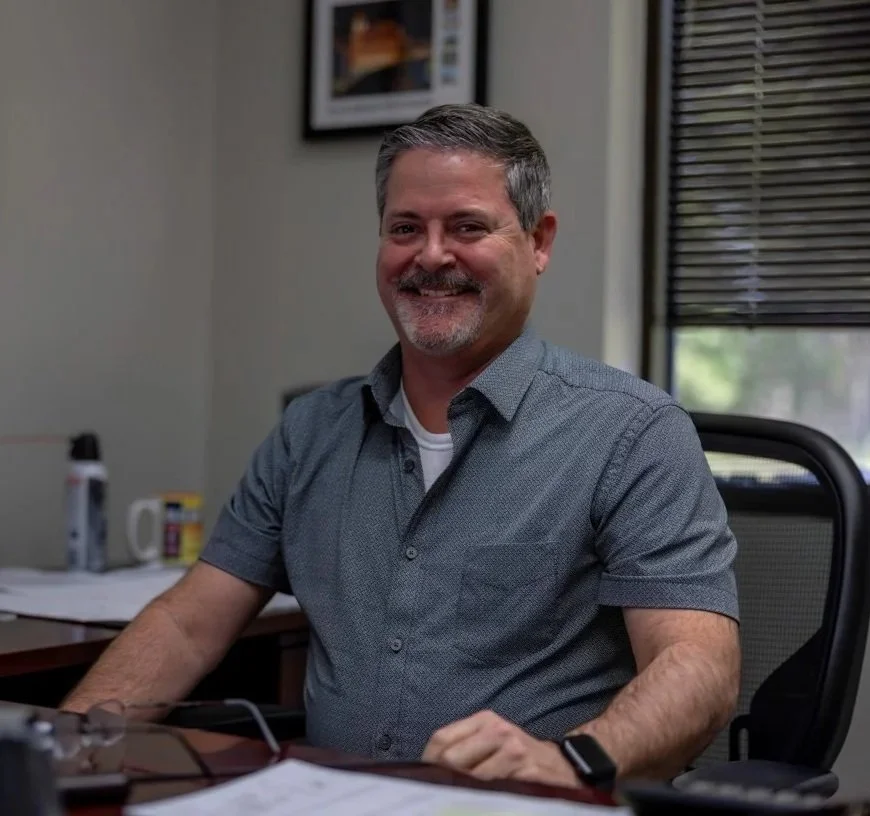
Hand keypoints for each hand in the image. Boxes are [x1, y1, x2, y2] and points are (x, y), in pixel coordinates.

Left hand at [421, 710, 580, 787]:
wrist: (562, 766)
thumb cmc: (517, 756)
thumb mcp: (490, 741)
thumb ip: (462, 747)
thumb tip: (426, 767)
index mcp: (485, 720)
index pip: (441, 739)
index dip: (428, 762)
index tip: (426, 779)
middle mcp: (499, 730)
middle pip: (451, 759)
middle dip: (446, 779)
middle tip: (446, 792)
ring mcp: (514, 751)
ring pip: (471, 779)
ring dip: (465, 793)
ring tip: (465, 799)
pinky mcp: (528, 773)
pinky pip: (496, 792)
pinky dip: (487, 800)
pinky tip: (488, 801)